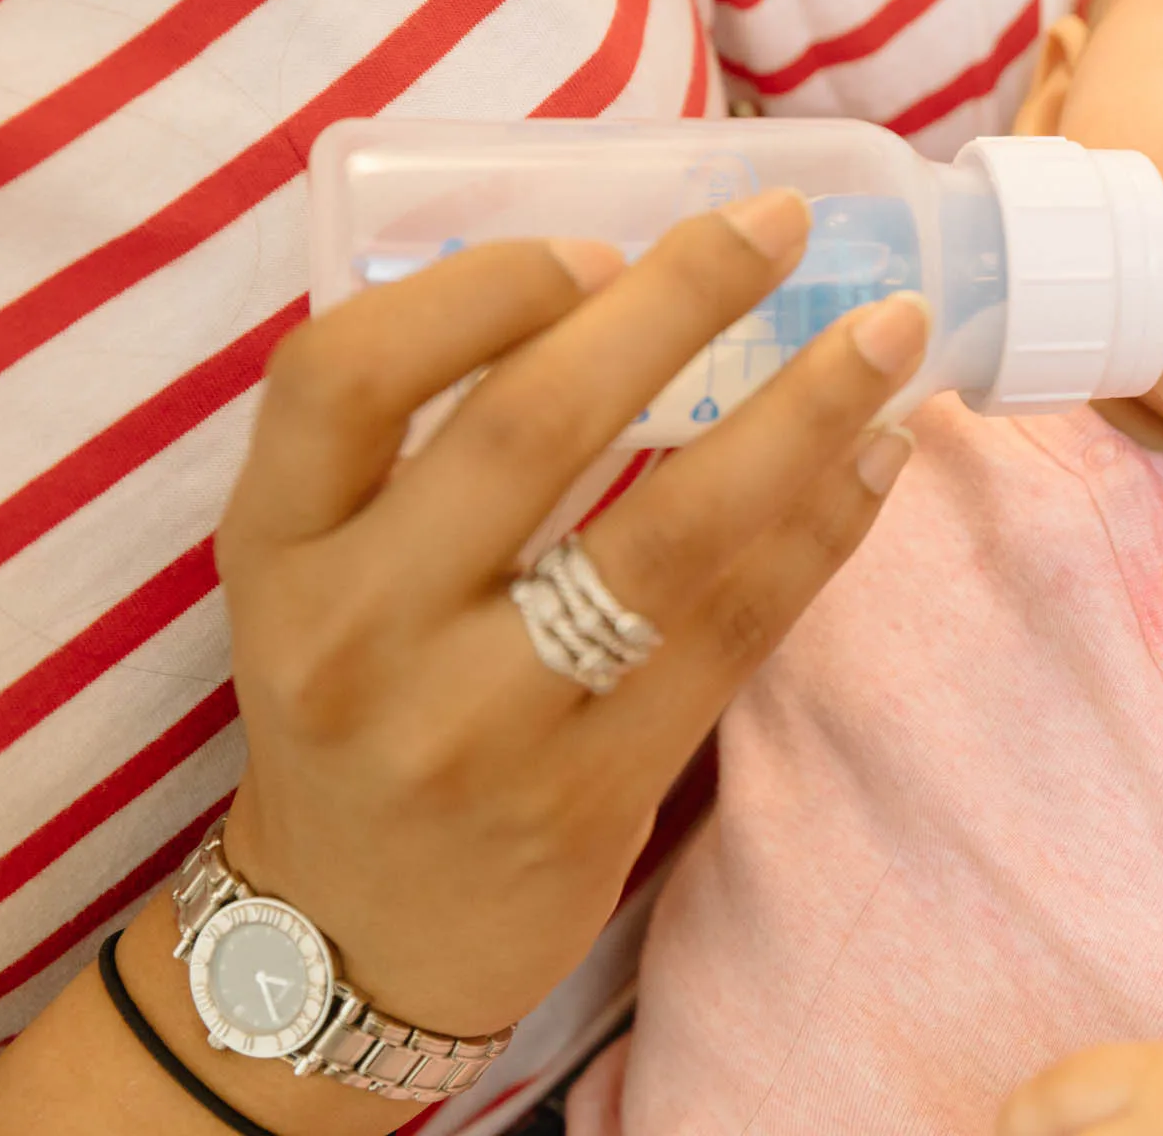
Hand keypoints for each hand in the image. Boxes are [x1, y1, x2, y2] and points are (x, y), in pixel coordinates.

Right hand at [211, 187, 929, 1038]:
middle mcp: (357, 633)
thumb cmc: (361, 708)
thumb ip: (422, 454)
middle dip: (676, 303)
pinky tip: (873, 459)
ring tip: (887, 338)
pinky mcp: (585, 795)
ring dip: (798, 416)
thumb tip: (633, 288)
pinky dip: (818, 529)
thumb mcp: (325, 576)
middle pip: (531, 429)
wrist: (350, 937)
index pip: (342, 372)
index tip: (603, 245)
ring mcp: (474, 727)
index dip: (482, 287)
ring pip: (666, 537)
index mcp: (275, 548)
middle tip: (780, 227)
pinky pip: (733, 633)